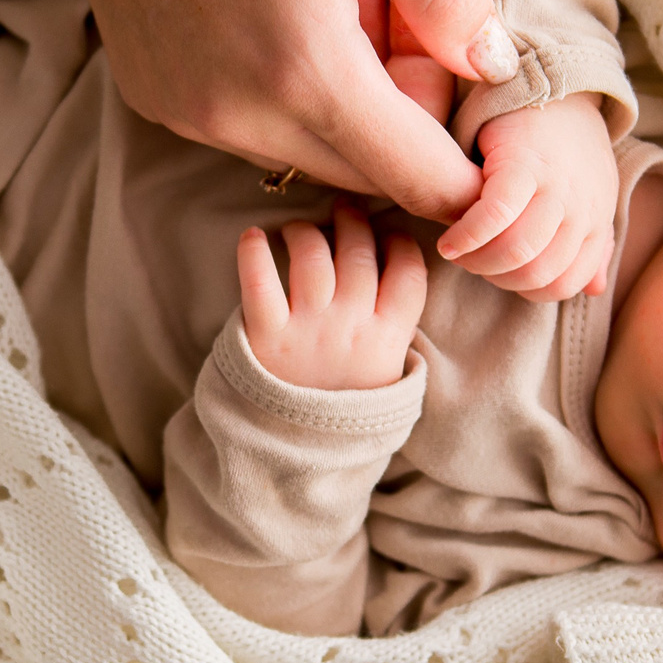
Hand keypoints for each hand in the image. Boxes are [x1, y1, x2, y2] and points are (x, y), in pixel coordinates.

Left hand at [238, 203, 426, 390]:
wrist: (298, 451)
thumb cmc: (343, 402)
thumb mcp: (386, 370)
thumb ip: (394, 326)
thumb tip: (398, 270)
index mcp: (388, 337)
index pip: (408, 272)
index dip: (401, 243)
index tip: (389, 235)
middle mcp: (352, 328)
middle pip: (360, 253)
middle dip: (353, 222)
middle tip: (344, 212)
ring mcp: (310, 330)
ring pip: (314, 256)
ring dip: (307, 232)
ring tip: (301, 231)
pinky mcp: (267, 336)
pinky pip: (260, 281)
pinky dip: (253, 252)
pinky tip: (253, 236)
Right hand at [436, 94, 617, 300]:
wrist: (558, 82)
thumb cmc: (565, 145)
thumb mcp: (589, 195)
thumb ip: (592, 243)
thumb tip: (594, 288)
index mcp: (597, 220)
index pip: (564, 284)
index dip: (524, 289)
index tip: (499, 273)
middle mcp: (583, 208)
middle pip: (536, 274)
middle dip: (496, 277)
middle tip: (472, 262)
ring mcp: (556, 187)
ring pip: (516, 252)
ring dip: (478, 261)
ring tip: (458, 251)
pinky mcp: (524, 164)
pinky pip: (494, 217)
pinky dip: (467, 236)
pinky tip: (450, 240)